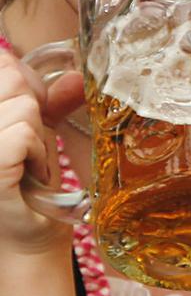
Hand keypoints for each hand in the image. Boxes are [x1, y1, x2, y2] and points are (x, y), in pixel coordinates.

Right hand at [0, 49, 83, 255]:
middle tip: (28, 148)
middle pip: (11, 80)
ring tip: (28, 163)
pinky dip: (35, 151)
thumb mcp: (38, 130)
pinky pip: (22, 132)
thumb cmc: (29, 181)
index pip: (3, 64)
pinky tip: (30, 173)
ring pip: (22, 107)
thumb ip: (50, 99)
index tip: (27, 121)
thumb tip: (77, 75)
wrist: (29, 232)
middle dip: (34, 112)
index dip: (25, 87)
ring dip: (38, 136)